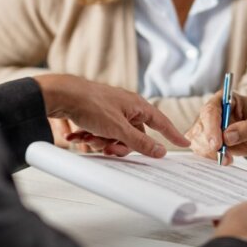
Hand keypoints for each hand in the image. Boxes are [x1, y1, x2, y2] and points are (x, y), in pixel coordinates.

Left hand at [36, 74, 188, 157]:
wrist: (61, 95)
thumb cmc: (90, 104)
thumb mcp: (118, 128)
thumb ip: (140, 142)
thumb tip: (160, 151)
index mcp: (137, 105)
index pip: (161, 122)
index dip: (172, 134)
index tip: (184, 142)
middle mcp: (126, 107)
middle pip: (134, 136)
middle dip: (119, 145)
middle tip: (108, 147)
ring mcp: (110, 111)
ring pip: (114, 137)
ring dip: (100, 142)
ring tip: (87, 138)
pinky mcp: (96, 115)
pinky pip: (100, 133)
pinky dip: (89, 138)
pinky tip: (76, 137)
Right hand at [186, 91, 246, 164]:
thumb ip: (245, 129)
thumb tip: (226, 137)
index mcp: (224, 100)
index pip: (210, 111)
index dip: (211, 128)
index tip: (216, 144)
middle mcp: (213, 112)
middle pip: (200, 127)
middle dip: (209, 144)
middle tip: (224, 156)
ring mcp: (209, 127)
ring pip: (197, 140)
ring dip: (209, 153)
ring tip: (228, 158)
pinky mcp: (209, 141)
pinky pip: (201, 150)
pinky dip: (209, 157)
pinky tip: (224, 159)